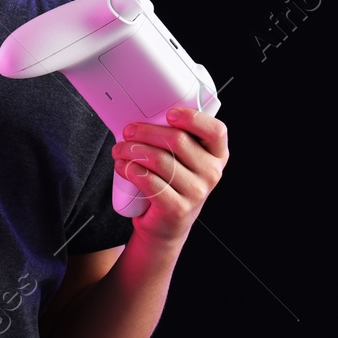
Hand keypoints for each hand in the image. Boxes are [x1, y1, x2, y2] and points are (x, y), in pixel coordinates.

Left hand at [111, 107, 227, 253]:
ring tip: (120, 150)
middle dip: (146, 132)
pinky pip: (150, 181)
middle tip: (128, 132)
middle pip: (177, 140)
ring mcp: (197, 192)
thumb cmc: (172, 183)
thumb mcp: (183, 160)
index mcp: (217, 155)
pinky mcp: (178, 208)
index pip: (215, 131)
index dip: (192, 118)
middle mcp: (212, 173)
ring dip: (132, 151)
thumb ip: (176, 138)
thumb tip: (145, 115)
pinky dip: (130, 170)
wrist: (167, 224)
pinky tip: (122, 166)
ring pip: (159, 160)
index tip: (169, 114)